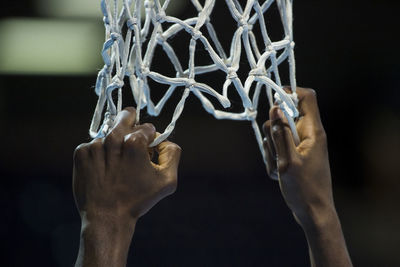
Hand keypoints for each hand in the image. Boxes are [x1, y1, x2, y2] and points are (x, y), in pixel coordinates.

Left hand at [73, 107, 180, 266]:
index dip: (151, 137)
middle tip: (132, 137)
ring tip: (116, 165)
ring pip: (109, 135)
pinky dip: (99, 154)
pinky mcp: (81, 153)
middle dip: (132, 123)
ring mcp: (95, 145)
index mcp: (134, 142)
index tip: (148, 150)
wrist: (107, 217)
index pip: (147, 127)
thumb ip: (172, 153)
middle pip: (125, 118)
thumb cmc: (138, 199)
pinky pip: (93, 145)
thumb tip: (164, 140)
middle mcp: (113, 139)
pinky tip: (103, 169)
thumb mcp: (168, 180)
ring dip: (114, 144)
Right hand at [263, 87, 351, 266]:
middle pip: (284, 116)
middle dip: (273, 132)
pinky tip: (280, 174)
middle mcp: (309, 134)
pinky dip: (274, 159)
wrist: (313, 212)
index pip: (306, 97)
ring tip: (279, 167)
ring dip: (272, 149)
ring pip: (277, 133)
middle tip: (276, 151)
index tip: (272, 105)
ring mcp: (301, 145)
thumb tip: (276, 109)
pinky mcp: (295, 154)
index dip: (289, 93)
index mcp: (314, 131)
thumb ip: (281, 134)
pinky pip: (277, 147)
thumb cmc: (304, 189)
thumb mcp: (288, 161)